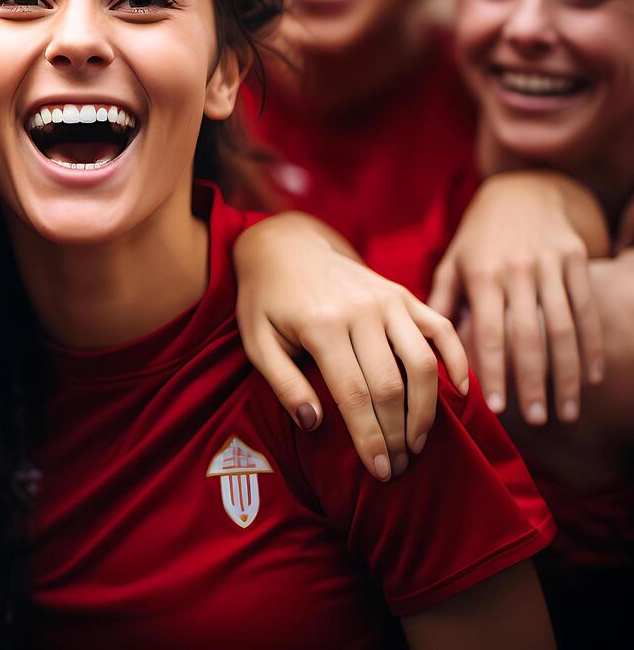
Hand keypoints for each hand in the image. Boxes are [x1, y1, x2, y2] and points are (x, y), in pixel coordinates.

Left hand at [235, 213, 468, 480]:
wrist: (286, 246)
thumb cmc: (266, 300)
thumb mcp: (256, 341)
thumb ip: (283, 383)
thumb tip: (314, 423)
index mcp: (321, 325)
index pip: (354, 395)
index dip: (370, 438)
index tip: (380, 471)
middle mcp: (360, 311)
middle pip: (391, 385)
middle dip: (398, 434)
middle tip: (399, 467)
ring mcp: (386, 299)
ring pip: (422, 362)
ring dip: (426, 410)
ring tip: (417, 443)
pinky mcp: (403, 293)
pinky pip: (441, 328)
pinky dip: (457, 360)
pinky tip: (461, 393)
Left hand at [429, 171, 607, 424]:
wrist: (524, 188)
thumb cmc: (480, 236)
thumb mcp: (454, 261)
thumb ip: (442, 303)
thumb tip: (425, 347)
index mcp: (482, 275)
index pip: (490, 334)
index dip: (495, 372)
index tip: (496, 408)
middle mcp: (517, 270)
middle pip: (529, 336)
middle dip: (534, 382)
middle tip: (536, 419)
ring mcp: (549, 264)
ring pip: (563, 328)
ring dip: (567, 374)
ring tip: (565, 410)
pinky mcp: (577, 258)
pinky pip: (587, 309)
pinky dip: (592, 346)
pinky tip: (590, 377)